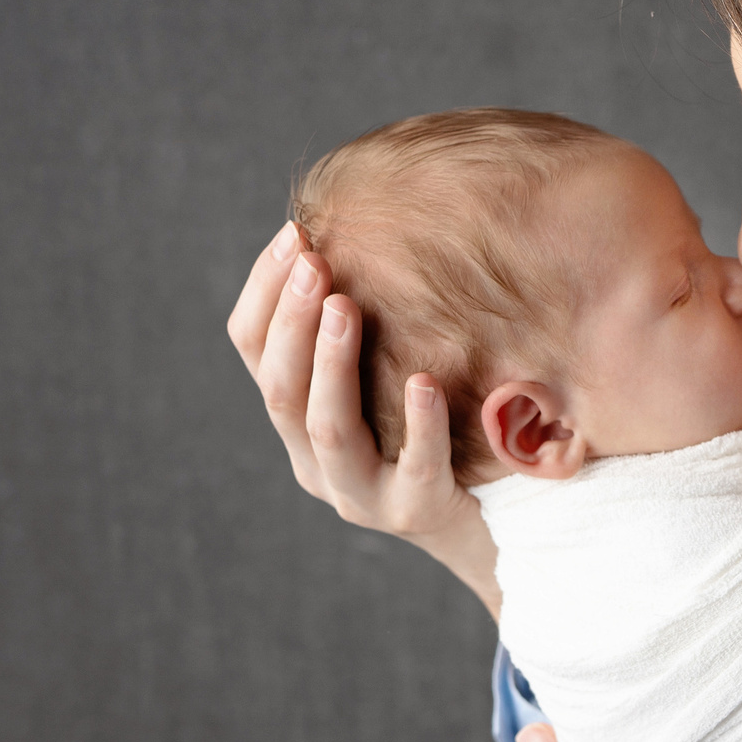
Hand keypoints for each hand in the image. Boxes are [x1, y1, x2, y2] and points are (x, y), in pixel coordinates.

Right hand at [224, 223, 501, 616]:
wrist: (490, 521)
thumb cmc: (435, 427)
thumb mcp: (386, 372)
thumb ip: (365, 322)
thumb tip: (361, 220)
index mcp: (295, 417)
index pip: (251, 348)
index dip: (264, 292)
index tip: (296, 234)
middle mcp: (313, 459)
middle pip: (280, 387)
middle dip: (291, 320)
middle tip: (314, 261)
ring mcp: (360, 492)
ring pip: (326, 428)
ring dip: (330, 362)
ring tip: (346, 306)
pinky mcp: (415, 512)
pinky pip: (414, 467)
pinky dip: (418, 424)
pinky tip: (425, 381)